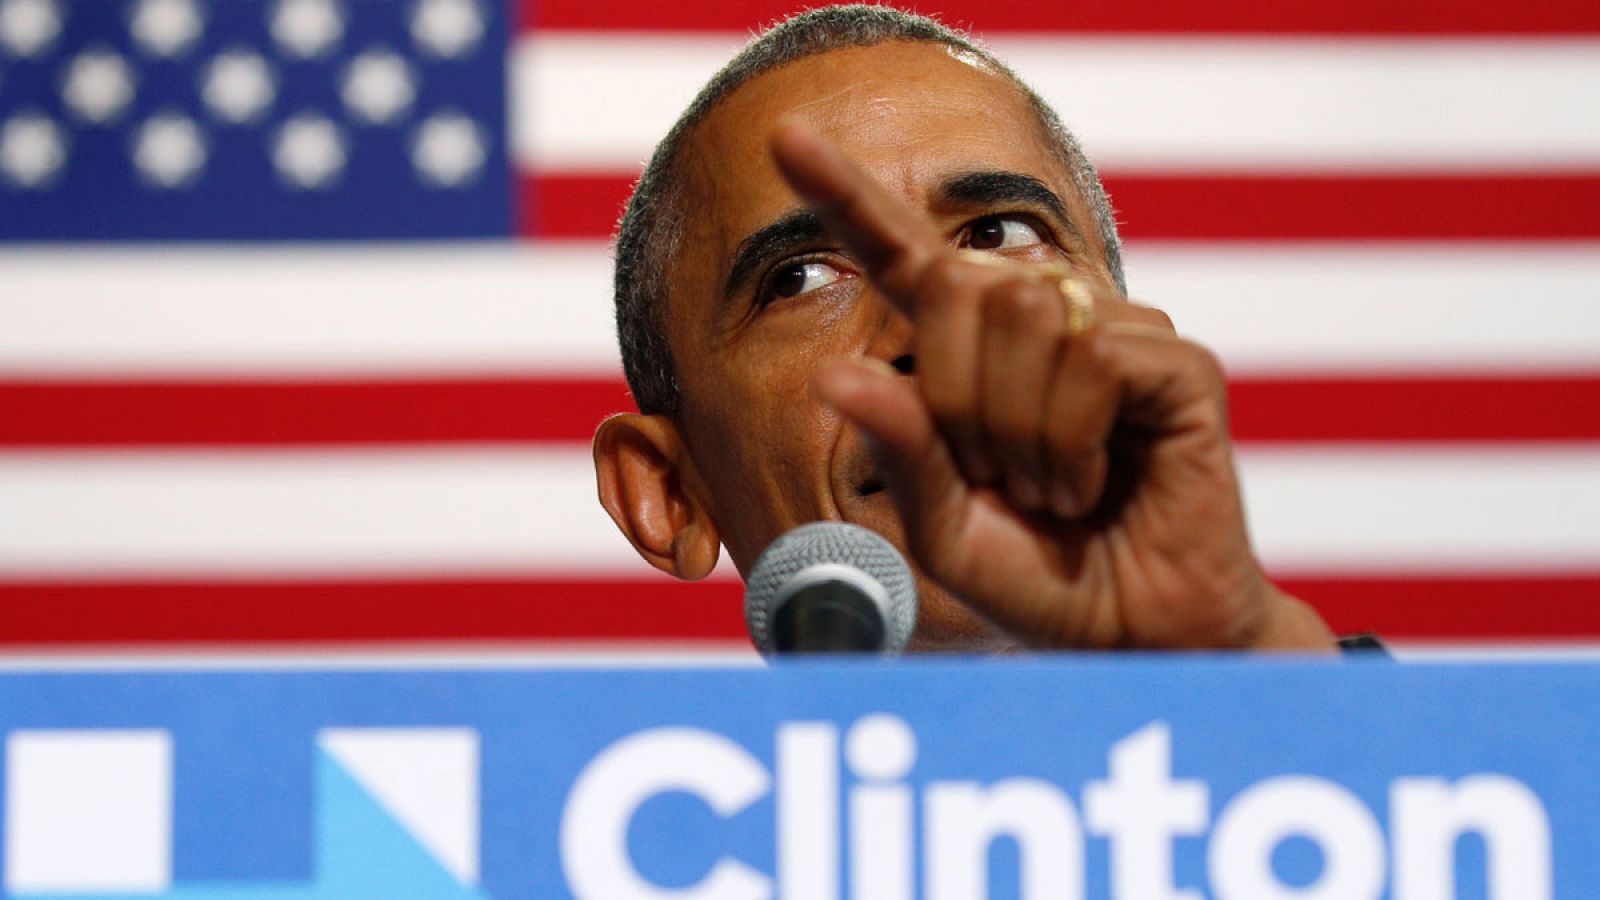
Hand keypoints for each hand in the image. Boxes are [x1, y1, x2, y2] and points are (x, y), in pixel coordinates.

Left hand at [771, 121, 1335, 651]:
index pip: (904, 254)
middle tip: (996, 477)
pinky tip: (1089, 485)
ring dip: (1017, 429)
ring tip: (1050, 489)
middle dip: (957, 396)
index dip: (846, 196)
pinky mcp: (1177, 362)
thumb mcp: (941, 525)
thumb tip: (835, 371)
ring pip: (1027, 314)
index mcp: (974, 350)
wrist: (1133, 637)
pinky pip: (1094, 354)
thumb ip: (898, 448)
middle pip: (964, 281)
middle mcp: (1047, 318)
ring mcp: (1119, 331)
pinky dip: (1070, 437)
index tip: (784, 138)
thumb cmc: (1038, 578)